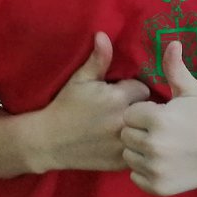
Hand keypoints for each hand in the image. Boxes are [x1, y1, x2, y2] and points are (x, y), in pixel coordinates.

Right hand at [36, 33, 150, 173]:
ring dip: (139, 128)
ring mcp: (123, 144)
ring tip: (124, 125)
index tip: (122, 94)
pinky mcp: (120, 162)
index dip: (133, 91)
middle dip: (140, 109)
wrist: (48, 141)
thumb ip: (98, 59)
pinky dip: (133, 146)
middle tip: (124, 109)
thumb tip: (104, 34)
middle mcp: (124, 121)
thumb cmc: (65, 106)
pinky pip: (139, 151)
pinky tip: (119, 141)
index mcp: (117, 98)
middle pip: (148, 111)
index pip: (142, 89)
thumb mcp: (80, 80)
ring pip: (145, 132)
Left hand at [121, 42, 196, 196]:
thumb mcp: (191, 91)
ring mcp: (157, 169)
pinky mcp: (159, 187)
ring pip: (128, 156)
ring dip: (139, 151)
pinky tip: (162, 162)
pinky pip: (135, 176)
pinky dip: (144, 171)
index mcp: (158, 120)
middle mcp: (155, 146)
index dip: (142, 114)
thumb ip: (175, 68)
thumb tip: (170, 42)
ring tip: (160, 146)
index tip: (158, 115)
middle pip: (125, 136)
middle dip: (138, 132)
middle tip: (159, 131)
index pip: (129, 115)